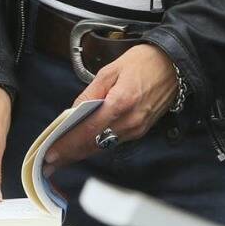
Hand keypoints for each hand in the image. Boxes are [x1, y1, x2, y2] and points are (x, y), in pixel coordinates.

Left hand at [41, 44, 179, 169]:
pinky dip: (97, 145)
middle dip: (70, 154)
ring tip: (62, 157)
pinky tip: (83, 146)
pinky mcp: (141, 130)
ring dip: (81, 152)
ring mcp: (137, 128)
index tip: (51, 152)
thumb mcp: (112, 69)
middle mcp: (130, 121)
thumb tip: (73, 110)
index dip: (68, 143)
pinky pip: (114, 141)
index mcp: (120, 102)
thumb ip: (91, 92)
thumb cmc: (144, 62)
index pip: (88, 130)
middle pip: (94, 144)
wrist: (175, 65)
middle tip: (50, 163)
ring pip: (103, 146)